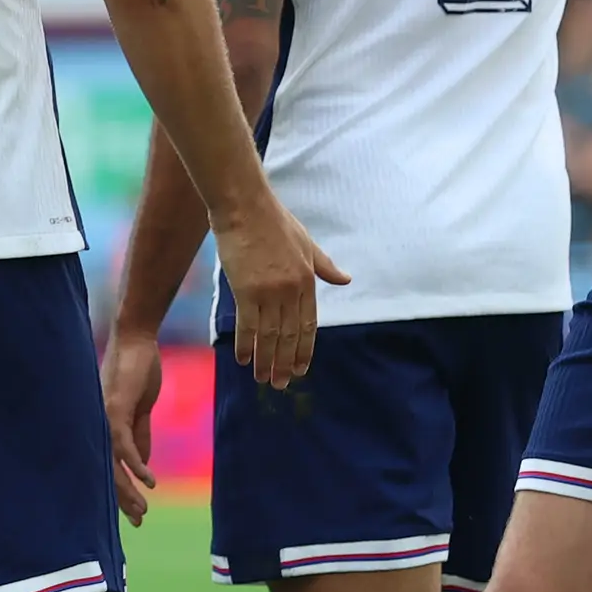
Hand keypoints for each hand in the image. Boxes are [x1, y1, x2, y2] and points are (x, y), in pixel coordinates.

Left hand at [102, 326, 164, 522]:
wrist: (138, 341)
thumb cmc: (138, 371)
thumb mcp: (142, 410)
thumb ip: (141, 435)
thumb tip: (142, 465)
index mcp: (103, 428)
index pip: (108, 467)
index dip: (120, 492)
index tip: (133, 514)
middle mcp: (97, 427)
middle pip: (106, 472)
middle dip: (122, 500)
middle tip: (138, 522)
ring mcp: (103, 419)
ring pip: (112, 466)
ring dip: (128, 491)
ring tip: (141, 512)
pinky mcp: (114, 410)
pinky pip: (124, 446)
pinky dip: (136, 466)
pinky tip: (149, 481)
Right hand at [212, 191, 347, 387]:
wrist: (245, 207)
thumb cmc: (273, 221)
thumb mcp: (307, 242)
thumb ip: (325, 266)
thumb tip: (346, 280)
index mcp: (307, 280)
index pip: (308, 324)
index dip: (304, 349)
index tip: (301, 368)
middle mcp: (292, 290)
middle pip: (290, 335)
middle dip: (286, 363)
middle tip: (282, 384)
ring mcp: (269, 291)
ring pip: (270, 336)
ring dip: (267, 360)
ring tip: (264, 380)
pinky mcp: (246, 290)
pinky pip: (248, 326)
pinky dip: (247, 345)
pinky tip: (244, 360)